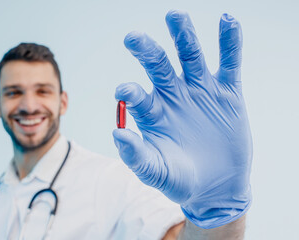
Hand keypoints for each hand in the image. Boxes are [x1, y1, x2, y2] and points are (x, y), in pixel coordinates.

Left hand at [113, 10, 251, 228]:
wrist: (215, 186)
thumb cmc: (179, 180)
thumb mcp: (156, 172)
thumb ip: (136, 156)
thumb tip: (116, 134)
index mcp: (152, 113)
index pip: (137, 96)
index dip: (130, 93)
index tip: (124, 91)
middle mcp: (173, 95)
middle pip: (159, 66)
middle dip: (146, 51)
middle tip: (132, 38)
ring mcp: (200, 91)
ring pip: (190, 56)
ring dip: (183, 36)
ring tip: (175, 16)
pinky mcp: (227, 92)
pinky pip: (229, 63)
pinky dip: (229, 43)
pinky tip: (228, 22)